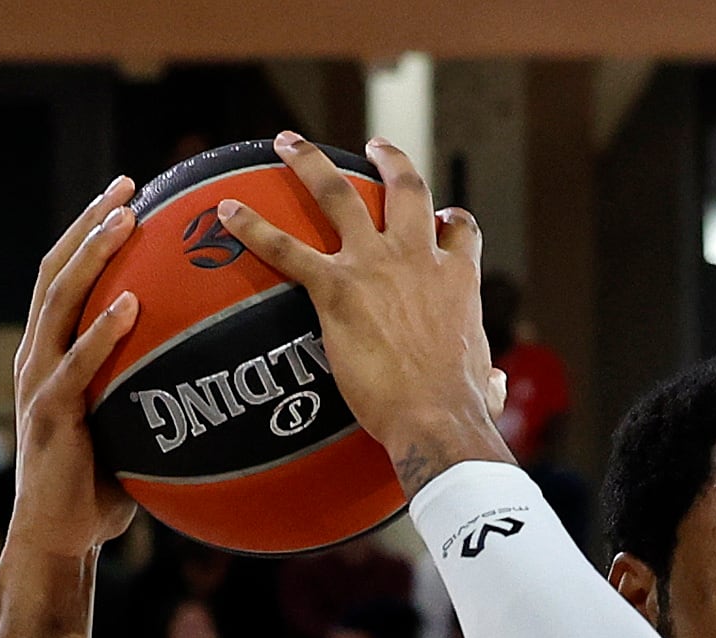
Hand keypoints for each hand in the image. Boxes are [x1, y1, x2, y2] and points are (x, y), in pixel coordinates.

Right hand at [5, 180, 147, 563]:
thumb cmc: (99, 488)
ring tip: (124, 221)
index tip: (129, 192)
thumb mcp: (129, 426)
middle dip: (90, 222)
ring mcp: (38, 382)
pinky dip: (101, 332)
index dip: (91, 230)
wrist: (58, 540)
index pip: (67, 275)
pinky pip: (76, 365)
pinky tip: (129, 306)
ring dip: (92, 256)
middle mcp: (37, 355)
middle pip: (58, 270)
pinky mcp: (48, 415)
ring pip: (59, 301)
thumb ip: (150, 390)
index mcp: (51, 352)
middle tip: (128, 185)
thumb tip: (215, 372)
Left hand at [219, 137, 499, 489]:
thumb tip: (489, 385)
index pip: (458, 232)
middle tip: (374, 146)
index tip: (442, 218)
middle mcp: (418, 257)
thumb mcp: (483, 386)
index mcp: (457, 279)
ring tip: (288, 142)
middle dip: (389, 160)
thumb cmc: (461, 410)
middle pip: (405, 189)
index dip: (449, 221)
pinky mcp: (337, 290)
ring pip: (339, 195)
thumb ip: (484, 378)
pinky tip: (225, 212)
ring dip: (310, 163)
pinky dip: (253, 228)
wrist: (435, 417)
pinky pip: (287, 249)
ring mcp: (375, 267)